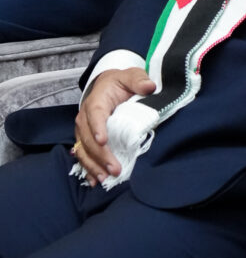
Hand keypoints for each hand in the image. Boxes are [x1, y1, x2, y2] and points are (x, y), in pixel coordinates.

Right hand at [73, 67, 154, 185]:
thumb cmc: (119, 83)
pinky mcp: (85, 140)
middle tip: (114, 169)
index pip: (95, 114)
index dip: (97, 127)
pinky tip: (95, 181)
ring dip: (93, 165)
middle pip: (88, 138)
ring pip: (83, 150)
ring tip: (105, 178)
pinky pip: (83, 156)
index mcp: (96, 101)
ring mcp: (83, 130)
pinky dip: (88, 169)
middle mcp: (85, 117)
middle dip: (100, 155)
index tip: (103, 140)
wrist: (106, 86)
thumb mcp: (131, 76)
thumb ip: (139, 80)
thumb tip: (150, 87)